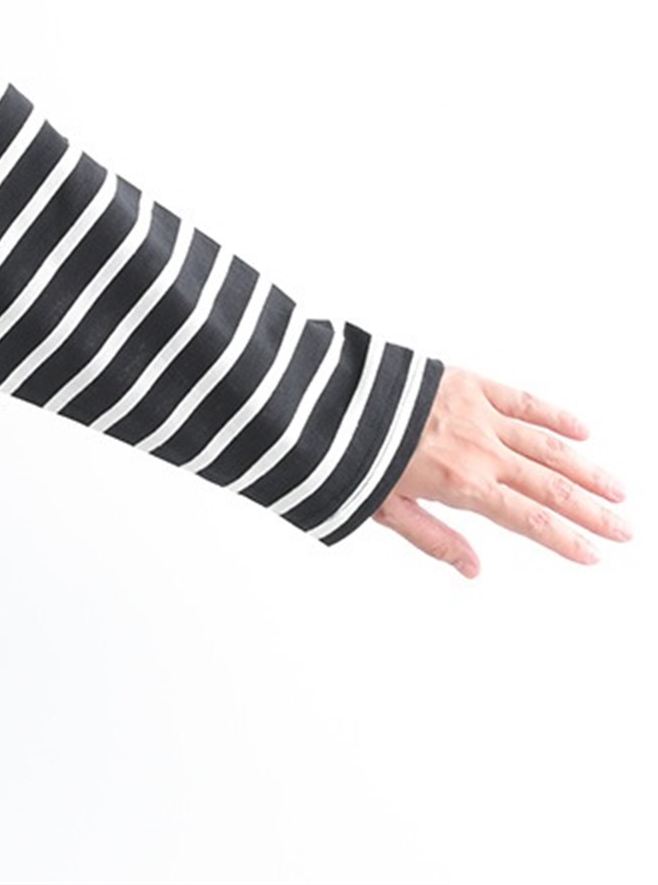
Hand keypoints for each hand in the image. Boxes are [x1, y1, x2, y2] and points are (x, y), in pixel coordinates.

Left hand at [373, 364, 631, 577]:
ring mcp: (477, 413)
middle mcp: (479, 450)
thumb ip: (433, 538)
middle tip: (625, 528)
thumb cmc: (349, 454)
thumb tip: (473, 569)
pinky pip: (521, 399)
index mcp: (460, 485)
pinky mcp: (467, 382)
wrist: (327, 397)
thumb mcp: (385, 508)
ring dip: (585, 468)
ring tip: (616, 489)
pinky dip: (554, 414)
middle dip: (591, 510)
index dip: (566, 539)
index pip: (529, 520)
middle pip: (549, 486)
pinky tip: (581, 430)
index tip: (595, 554)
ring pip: (546, 444)